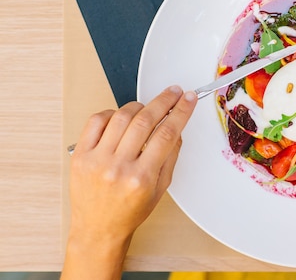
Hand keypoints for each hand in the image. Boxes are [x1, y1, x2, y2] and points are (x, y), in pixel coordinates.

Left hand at [62, 85, 196, 279]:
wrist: (98, 228)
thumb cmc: (130, 211)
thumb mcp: (161, 188)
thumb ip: (170, 156)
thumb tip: (177, 127)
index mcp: (142, 178)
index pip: (167, 134)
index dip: (181, 111)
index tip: (188, 99)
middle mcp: (118, 167)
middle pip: (145, 120)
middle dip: (164, 101)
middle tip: (174, 92)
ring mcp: (97, 160)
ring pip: (121, 116)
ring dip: (139, 106)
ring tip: (148, 108)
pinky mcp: (80, 155)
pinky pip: (96, 121)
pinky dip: (112, 113)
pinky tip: (121, 118)